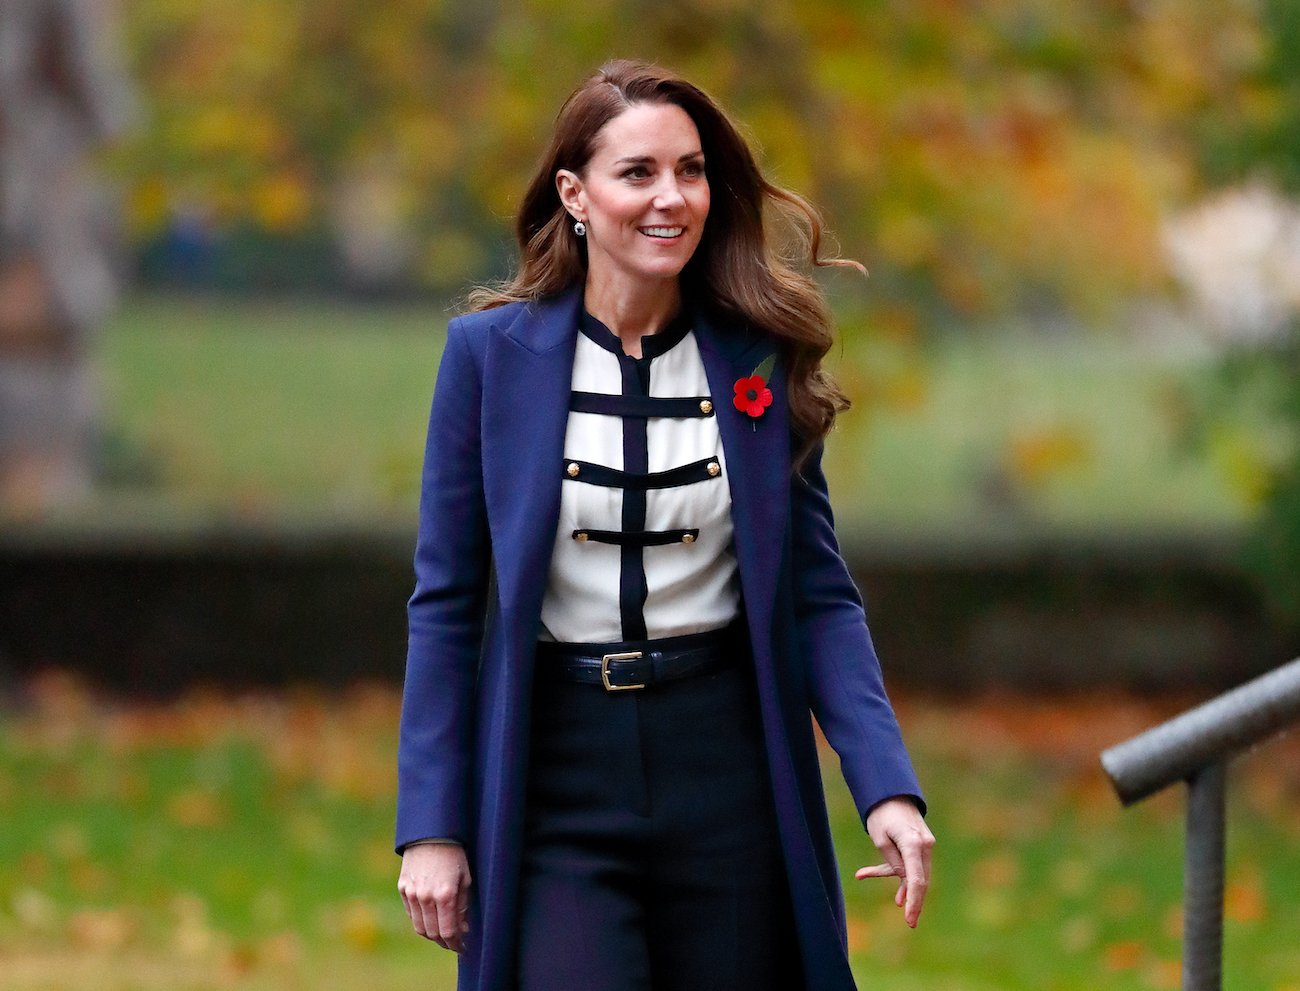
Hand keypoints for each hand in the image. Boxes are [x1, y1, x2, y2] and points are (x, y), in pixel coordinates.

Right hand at [398, 843, 471, 951]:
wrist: (431, 833)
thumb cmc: (454, 854)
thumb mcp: (466, 879)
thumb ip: (463, 906)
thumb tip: (462, 929)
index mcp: (445, 895)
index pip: (448, 932)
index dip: (456, 944)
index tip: (463, 948)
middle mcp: (426, 897)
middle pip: (433, 933)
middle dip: (445, 942)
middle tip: (454, 943)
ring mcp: (411, 893)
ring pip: (420, 927)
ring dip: (432, 935)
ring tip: (443, 935)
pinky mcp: (403, 888)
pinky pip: (411, 914)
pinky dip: (421, 921)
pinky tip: (431, 920)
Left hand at [857, 797, 933, 927]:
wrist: (892, 793)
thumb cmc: (881, 814)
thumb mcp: (880, 839)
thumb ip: (893, 862)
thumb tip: (904, 881)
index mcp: (913, 844)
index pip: (916, 879)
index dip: (914, 901)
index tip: (909, 918)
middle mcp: (924, 845)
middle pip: (921, 879)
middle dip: (915, 901)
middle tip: (910, 922)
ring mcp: (926, 844)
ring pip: (918, 873)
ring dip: (907, 888)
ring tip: (899, 904)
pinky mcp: (922, 844)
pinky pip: (914, 864)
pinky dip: (903, 874)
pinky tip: (895, 892)